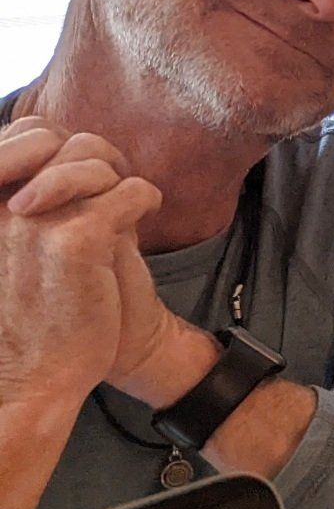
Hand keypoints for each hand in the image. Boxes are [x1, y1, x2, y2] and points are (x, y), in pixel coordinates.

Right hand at [0, 120, 161, 407]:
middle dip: (94, 155)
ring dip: (117, 178)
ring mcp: (35, 221)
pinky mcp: (75, 241)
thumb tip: (72, 147)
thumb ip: (39, 194)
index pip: (24, 134)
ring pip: (91, 159)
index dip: (60, 143)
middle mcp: (1, 207)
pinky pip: (127, 191)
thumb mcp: (21, 241)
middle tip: (113, 185)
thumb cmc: (35, 307)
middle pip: (58, 139)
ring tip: (125, 207)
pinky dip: (144, 199)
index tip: (86, 173)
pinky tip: (141, 220)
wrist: (41, 374)